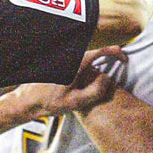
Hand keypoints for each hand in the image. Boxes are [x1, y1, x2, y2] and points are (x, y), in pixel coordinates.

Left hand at [12, 46, 126, 118]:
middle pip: (95, 51)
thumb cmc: (49, 101)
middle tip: (118, 63)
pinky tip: (86, 77)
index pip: (100, 50)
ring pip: (86, 56)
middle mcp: (70, 56)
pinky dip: (88, 64)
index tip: (124, 58)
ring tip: (102, 72)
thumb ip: (95, 91)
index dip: (116, 52)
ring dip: (97, 62)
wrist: (28, 100)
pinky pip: (79, 59)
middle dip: (108, 55)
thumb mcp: (75, 102)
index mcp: (75, 62)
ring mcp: (65, 57)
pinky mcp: (61, 61)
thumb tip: (107, 77)